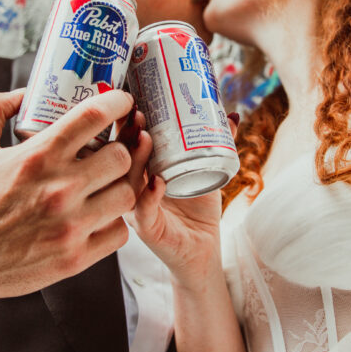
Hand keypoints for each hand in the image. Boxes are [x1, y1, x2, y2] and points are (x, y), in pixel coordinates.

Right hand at [0, 89, 148, 318]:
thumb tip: (24, 93)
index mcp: (37, 157)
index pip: (94, 115)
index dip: (117, 102)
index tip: (121, 102)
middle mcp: (59, 189)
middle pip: (121, 156)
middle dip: (120, 150)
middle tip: (111, 152)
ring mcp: (70, 226)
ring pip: (127, 194)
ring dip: (120, 187)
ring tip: (106, 185)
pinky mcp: (76, 258)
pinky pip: (119, 233)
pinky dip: (113, 223)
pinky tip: (98, 217)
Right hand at [126, 114, 238, 292]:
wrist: (203, 251)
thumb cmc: (197, 211)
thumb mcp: (206, 172)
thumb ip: (215, 145)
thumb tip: (231, 115)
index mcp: (139, 173)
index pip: (124, 145)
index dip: (125, 124)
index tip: (132, 100)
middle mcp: (131, 190)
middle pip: (119, 159)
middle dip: (126, 135)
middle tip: (137, 114)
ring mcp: (136, 210)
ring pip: (128, 182)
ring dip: (135, 159)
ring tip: (145, 138)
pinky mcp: (148, 230)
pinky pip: (143, 212)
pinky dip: (149, 196)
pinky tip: (158, 181)